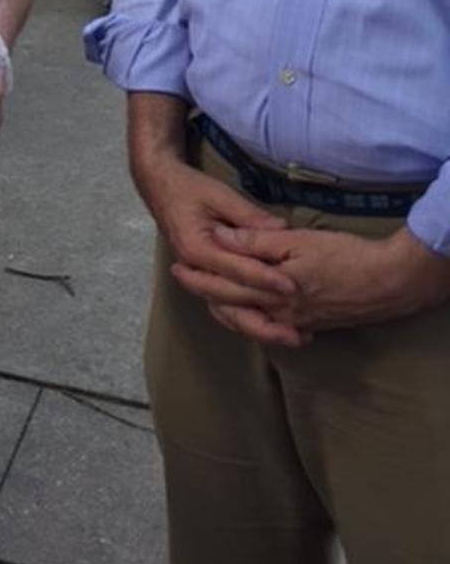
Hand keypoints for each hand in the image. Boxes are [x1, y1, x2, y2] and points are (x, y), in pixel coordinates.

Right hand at [135, 152, 307, 346]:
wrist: (161, 188)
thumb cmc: (189, 188)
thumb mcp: (219, 194)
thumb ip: (249, 215)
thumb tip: (281, 230)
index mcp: (196, 247)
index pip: (235, 269)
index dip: (264, 278)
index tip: (291, 286)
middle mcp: (194, 269)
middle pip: (232, 300)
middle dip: (267, 315)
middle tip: (298, 327)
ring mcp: (198, 277)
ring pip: (228, 312)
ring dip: (259, 327)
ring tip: (292, 337)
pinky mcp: (205, 280)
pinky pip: (225, 307)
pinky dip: (248, 320)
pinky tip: (272, 330)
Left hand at [200, 223, 449, 334]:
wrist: (386, 281)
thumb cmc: (342, 254)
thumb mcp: (295, 240)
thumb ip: (255, 242)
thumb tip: (220, 237)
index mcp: (269, 291)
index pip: (223, 285)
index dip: (198, 276)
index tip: (176, 267)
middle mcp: (277, 313)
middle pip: (231, 306)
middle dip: (204, 293)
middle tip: (182, 279)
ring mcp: (294, 322)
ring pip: (248, 321)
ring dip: (225, 310)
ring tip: (207, 296)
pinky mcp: (309, 323)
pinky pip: (269, 326)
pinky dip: (251, 320)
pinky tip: (248, 312)